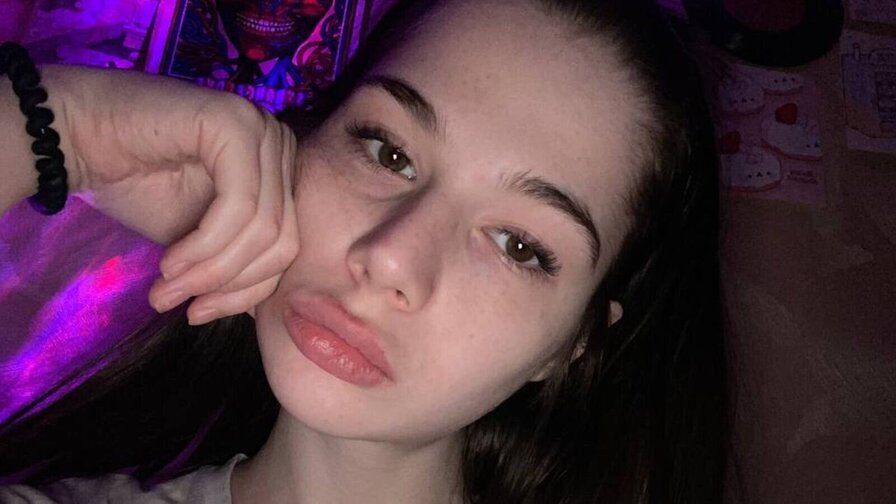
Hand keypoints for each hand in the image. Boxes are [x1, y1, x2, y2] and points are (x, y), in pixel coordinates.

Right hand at [46, 66, 299, 323]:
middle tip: (178, 304)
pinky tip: (169, 261)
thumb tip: (257, 309)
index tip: (199, 313)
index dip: (246, 291)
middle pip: (280, 239)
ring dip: (212, 270)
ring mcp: (261, 129)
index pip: (287, 246)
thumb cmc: (138, 184)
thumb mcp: (199, 240)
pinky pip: (239, 206)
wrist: (76, 137)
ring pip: (262, 228)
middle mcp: (281, 144)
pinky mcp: (233, 122)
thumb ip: (236, 263)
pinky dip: (205, 245)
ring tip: (167, 286)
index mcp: (281, 171)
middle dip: (228, 284)